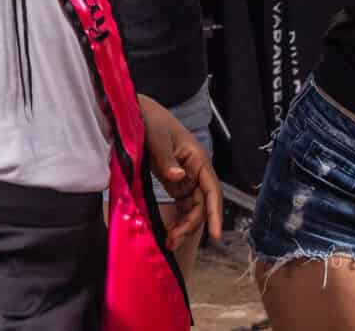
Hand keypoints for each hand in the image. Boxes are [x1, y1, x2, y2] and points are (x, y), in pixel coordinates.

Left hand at [140, 95, 220, 247]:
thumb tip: (178, 178)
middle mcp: (196, 171)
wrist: (138, 111)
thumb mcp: (157, 139)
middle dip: (191, 225)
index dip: (215, 214)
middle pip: (202, 205)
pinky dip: (177, 218)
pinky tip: (169, 231)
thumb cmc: (151, 120)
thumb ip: (167, 160)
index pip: (212, 191)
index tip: (216, 235)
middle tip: (173, 241)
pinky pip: (181, 205)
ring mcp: (186, 178)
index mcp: (198, 159)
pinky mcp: (174, 182)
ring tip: (170, 242)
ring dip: (184, 225)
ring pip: (192, 208)